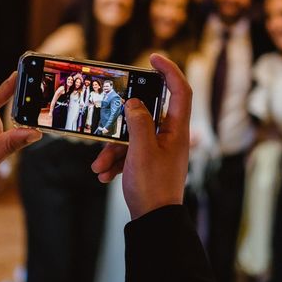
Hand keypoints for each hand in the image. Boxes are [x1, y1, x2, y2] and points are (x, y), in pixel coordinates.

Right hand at [91, 54, 190, 219]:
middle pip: (146, 114)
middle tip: (109, 117)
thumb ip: (138, 122)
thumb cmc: (152, 187)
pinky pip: (129, 152)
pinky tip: (104, 174)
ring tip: (100, 166)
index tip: (152, 58)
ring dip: (112, 149)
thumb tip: (134, 103)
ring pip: (132, 136)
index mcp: (177, 130)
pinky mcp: (148, 162)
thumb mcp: (141, 151)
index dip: (169, 70)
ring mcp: (159, 150)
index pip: (180, 90)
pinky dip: (115, 161)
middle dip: (121, 123)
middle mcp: (170, 137)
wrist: (153, 222)